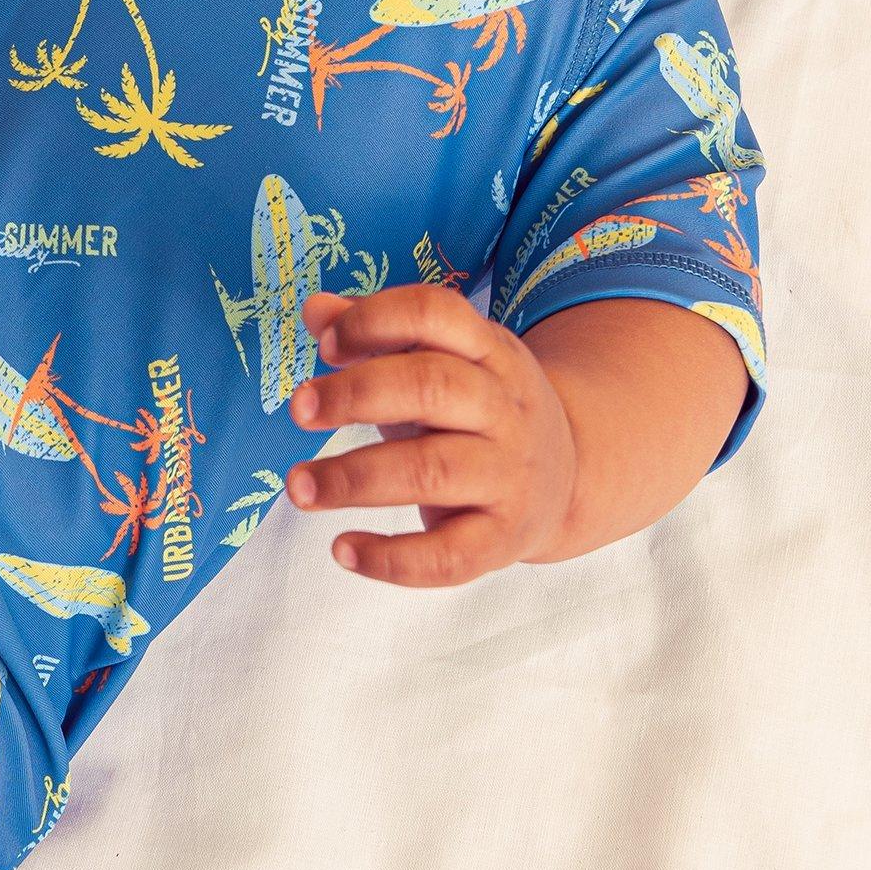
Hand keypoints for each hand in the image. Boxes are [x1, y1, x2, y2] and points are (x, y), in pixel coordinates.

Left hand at [284, 285, 578, 586]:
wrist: (572, 477)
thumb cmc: (477, 413)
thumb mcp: (443, 362)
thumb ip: (378, 334)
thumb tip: (316, 310)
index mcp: (488, 352)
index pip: (435, 314)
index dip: (376, 320)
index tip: (327, 345)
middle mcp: (503, 410)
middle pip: (432, 388)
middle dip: (355, 395)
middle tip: (298, 409)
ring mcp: (508, 477)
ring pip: (433, 471)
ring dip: (354, 478)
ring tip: (300, 486)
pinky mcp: (503, 540)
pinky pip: (449, 557)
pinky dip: (391, 559)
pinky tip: (343, 549)